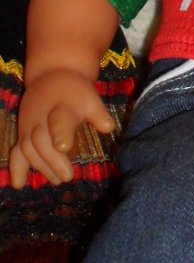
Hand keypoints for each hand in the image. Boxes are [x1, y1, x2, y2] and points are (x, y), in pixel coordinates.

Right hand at [10, 69, 115, 187]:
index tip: (64, 147)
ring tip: (57, 180)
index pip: (59, 120)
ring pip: (28, 149)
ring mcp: (28, 127)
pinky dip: (16, 168)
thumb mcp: (89, 98)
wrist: (52, 77)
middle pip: (41, 141)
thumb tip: (109, 128)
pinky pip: (15, 151)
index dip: (60, 133)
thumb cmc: (74, 92)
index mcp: (61, 107)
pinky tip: (20, 184)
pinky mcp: (21, 134)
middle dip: (53, 160)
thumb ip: (98, 114)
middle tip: (67, 176)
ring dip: (41, 167)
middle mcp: (40, 118)